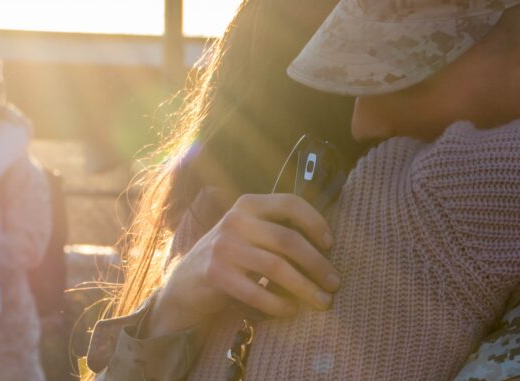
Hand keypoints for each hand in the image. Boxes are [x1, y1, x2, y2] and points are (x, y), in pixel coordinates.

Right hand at [145, 193, 339, 337]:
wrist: (185, 284)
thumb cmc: (228, 259)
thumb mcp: (247, 233)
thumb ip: (274, 230)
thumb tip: (324, 246)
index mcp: (247, 205)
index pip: (289, 203)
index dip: (315, 222)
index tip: (330, 244)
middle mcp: (235, 221)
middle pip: (288, 240)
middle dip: (317, 263)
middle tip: (335, 283)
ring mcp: (224, 247)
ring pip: (277, 267)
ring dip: (306, 287)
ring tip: (322, 301)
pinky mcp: (216, 274)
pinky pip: (259, 292)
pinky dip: (280, 304)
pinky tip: (291, 311)